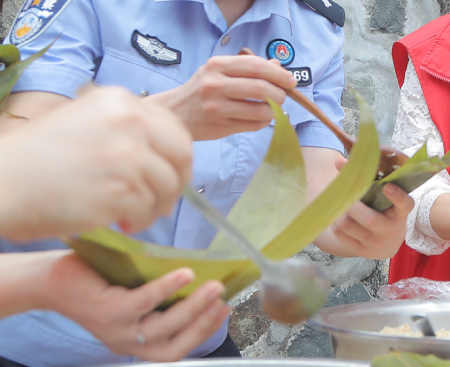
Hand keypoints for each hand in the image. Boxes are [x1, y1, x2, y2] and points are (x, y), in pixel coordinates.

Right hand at [0, 85, 191, 239]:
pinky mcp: (119, 191)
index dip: (174, 156)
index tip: (167, 173)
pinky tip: (121, 223)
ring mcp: (126, 157)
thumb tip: (158, 149)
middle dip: (176, 181)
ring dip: (155, 206)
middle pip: (181, 155)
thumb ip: (121, 126)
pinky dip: (139, 221)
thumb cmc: (32, 159)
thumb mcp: (80, 120)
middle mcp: (129, 123)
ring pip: (167, 187)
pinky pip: (148, 210)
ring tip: (133, 216)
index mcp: (119, 102)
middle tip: (161, 200)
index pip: (173, 128)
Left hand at [46, 253, 227, 359]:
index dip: (204, 334)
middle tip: (224, 298)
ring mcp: (117, 329)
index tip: (225, 310)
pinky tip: (186, 273)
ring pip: (163, 326)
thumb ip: (161, 295)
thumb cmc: (96, 283)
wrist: (51, 281)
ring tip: (214, 285)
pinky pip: (144, 302)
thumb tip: (201, 278)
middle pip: (174, 345)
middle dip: (204, 324)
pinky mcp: (108, 311)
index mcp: (134, 341)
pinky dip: (168, 288)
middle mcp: (126, 341)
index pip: (176, 349)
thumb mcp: (133, 294)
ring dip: (194, 306)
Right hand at [154, 54, 296, 140]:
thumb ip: (247, 68)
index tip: (290, 81)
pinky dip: (263, 121)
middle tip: (283, 96)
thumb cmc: (200, 89)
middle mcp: (215, 85)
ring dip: (274, 110)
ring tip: (272, 108)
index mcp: (217, 66)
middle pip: (262, 88)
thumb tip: (279, 67)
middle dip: (280, 93)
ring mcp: (216, 108)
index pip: (256, 66)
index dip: (278, 73)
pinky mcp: (219, 127)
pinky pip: (253, 125)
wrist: (172, 113)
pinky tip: (260, 117)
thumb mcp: (218, 71)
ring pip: (261, 110)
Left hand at [328, 164, 414, 259]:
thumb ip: (373, 180)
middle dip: (352, 205)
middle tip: (343, 191)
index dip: (397, 196)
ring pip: (349, 226)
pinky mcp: (361, 251)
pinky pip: (341, 234)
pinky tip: (337, 214)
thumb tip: (340, 160)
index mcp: (400, 213)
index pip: (404, 205)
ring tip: (337, 201)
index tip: (387, 185)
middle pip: (369, 219)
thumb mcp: (388, 199)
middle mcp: (390, 229)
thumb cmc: (386, 212)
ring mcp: (375, 242)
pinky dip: (335, 221)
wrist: (388, 243)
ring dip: (339, 211)